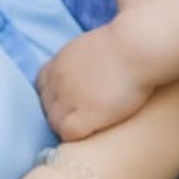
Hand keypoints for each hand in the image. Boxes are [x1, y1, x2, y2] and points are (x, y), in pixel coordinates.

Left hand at [37, 25, 151, 140]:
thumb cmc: (127, 42)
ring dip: (67, 126)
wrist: (137, 46)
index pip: (41, 84)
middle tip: (82, 117)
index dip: (54, 95)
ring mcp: (69, 97)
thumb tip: (91, 70)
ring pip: (54, 122)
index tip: (70, 100)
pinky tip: (93, 132)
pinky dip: (77, 135)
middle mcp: (58, 79)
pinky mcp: (85, 113)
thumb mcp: (94, 47)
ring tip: (88, 128)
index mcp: (60, 61)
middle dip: (59, 112)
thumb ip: (83, 61)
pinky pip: (68, 133)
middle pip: (45, 105)